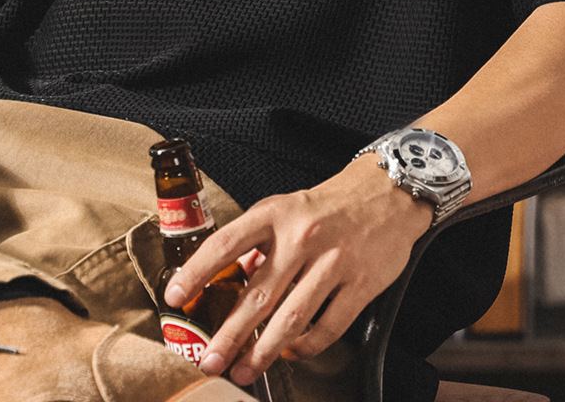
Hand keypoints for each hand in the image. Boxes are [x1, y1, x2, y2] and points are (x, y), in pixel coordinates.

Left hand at [162, 156, 431, 387]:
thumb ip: (260, 240)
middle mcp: (302, 237)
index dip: (196, 272)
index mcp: (277, 213)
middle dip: (229, 335)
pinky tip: (291, 353)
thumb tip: (233, 278)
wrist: (389, 193)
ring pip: (291, 318)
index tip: (175, 296)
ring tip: (245, 370)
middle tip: (209, 360)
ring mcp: (333, 262)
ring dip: (263, 351)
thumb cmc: (331, 204)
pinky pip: (328, 327)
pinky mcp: (360, 284)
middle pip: (258, 295)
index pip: (226, 244)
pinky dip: (305, 347)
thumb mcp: (288, 207)